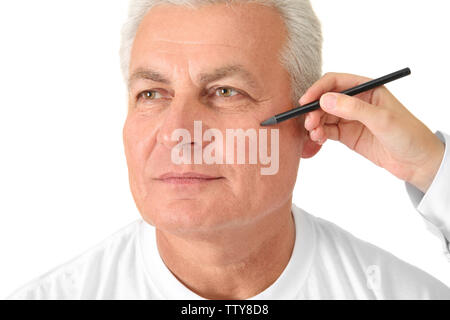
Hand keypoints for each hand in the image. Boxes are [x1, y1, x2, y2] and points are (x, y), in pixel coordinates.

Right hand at [300, 72, 444, 192]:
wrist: (417, 163)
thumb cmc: (408, 135)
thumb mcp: (382, 119)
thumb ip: (353, 108)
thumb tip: (325, 99)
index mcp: (367, 89)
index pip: (335, 82)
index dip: (318, 90)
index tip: (306, 101)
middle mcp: (356, 101)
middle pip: (325, 100)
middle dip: (314, 110)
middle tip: (309, 123)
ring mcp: (351, 119)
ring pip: (324, 116)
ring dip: (315, 124)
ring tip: (315, 135)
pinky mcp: (347, 135)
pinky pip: (327, 131)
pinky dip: (319, 134)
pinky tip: (318, 140)